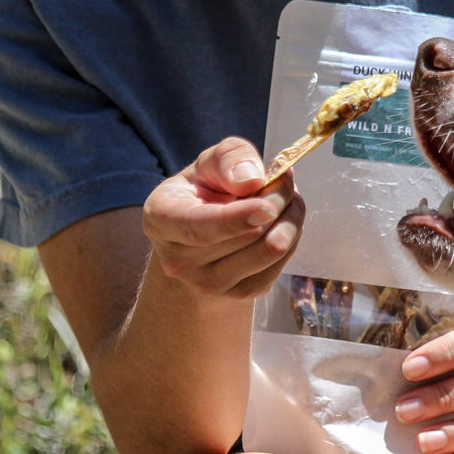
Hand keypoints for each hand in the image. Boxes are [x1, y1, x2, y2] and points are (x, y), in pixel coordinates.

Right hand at [142, 136, 304, 299]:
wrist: (204, 233)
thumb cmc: (204, 190)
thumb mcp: (209, 162)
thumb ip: (228, 158)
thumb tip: (251, 180)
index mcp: (162, 220)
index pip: (198, 227)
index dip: (236, 218)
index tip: (269, 207)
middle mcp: (178, 261)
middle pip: (245, 235)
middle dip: (277, 199)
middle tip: (286, 178)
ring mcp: (208, 284)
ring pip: (268, 251)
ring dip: (291, 217)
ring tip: (289, 196)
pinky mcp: (238, 295)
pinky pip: (279, 265)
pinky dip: (291, 236)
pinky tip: (283, 220)